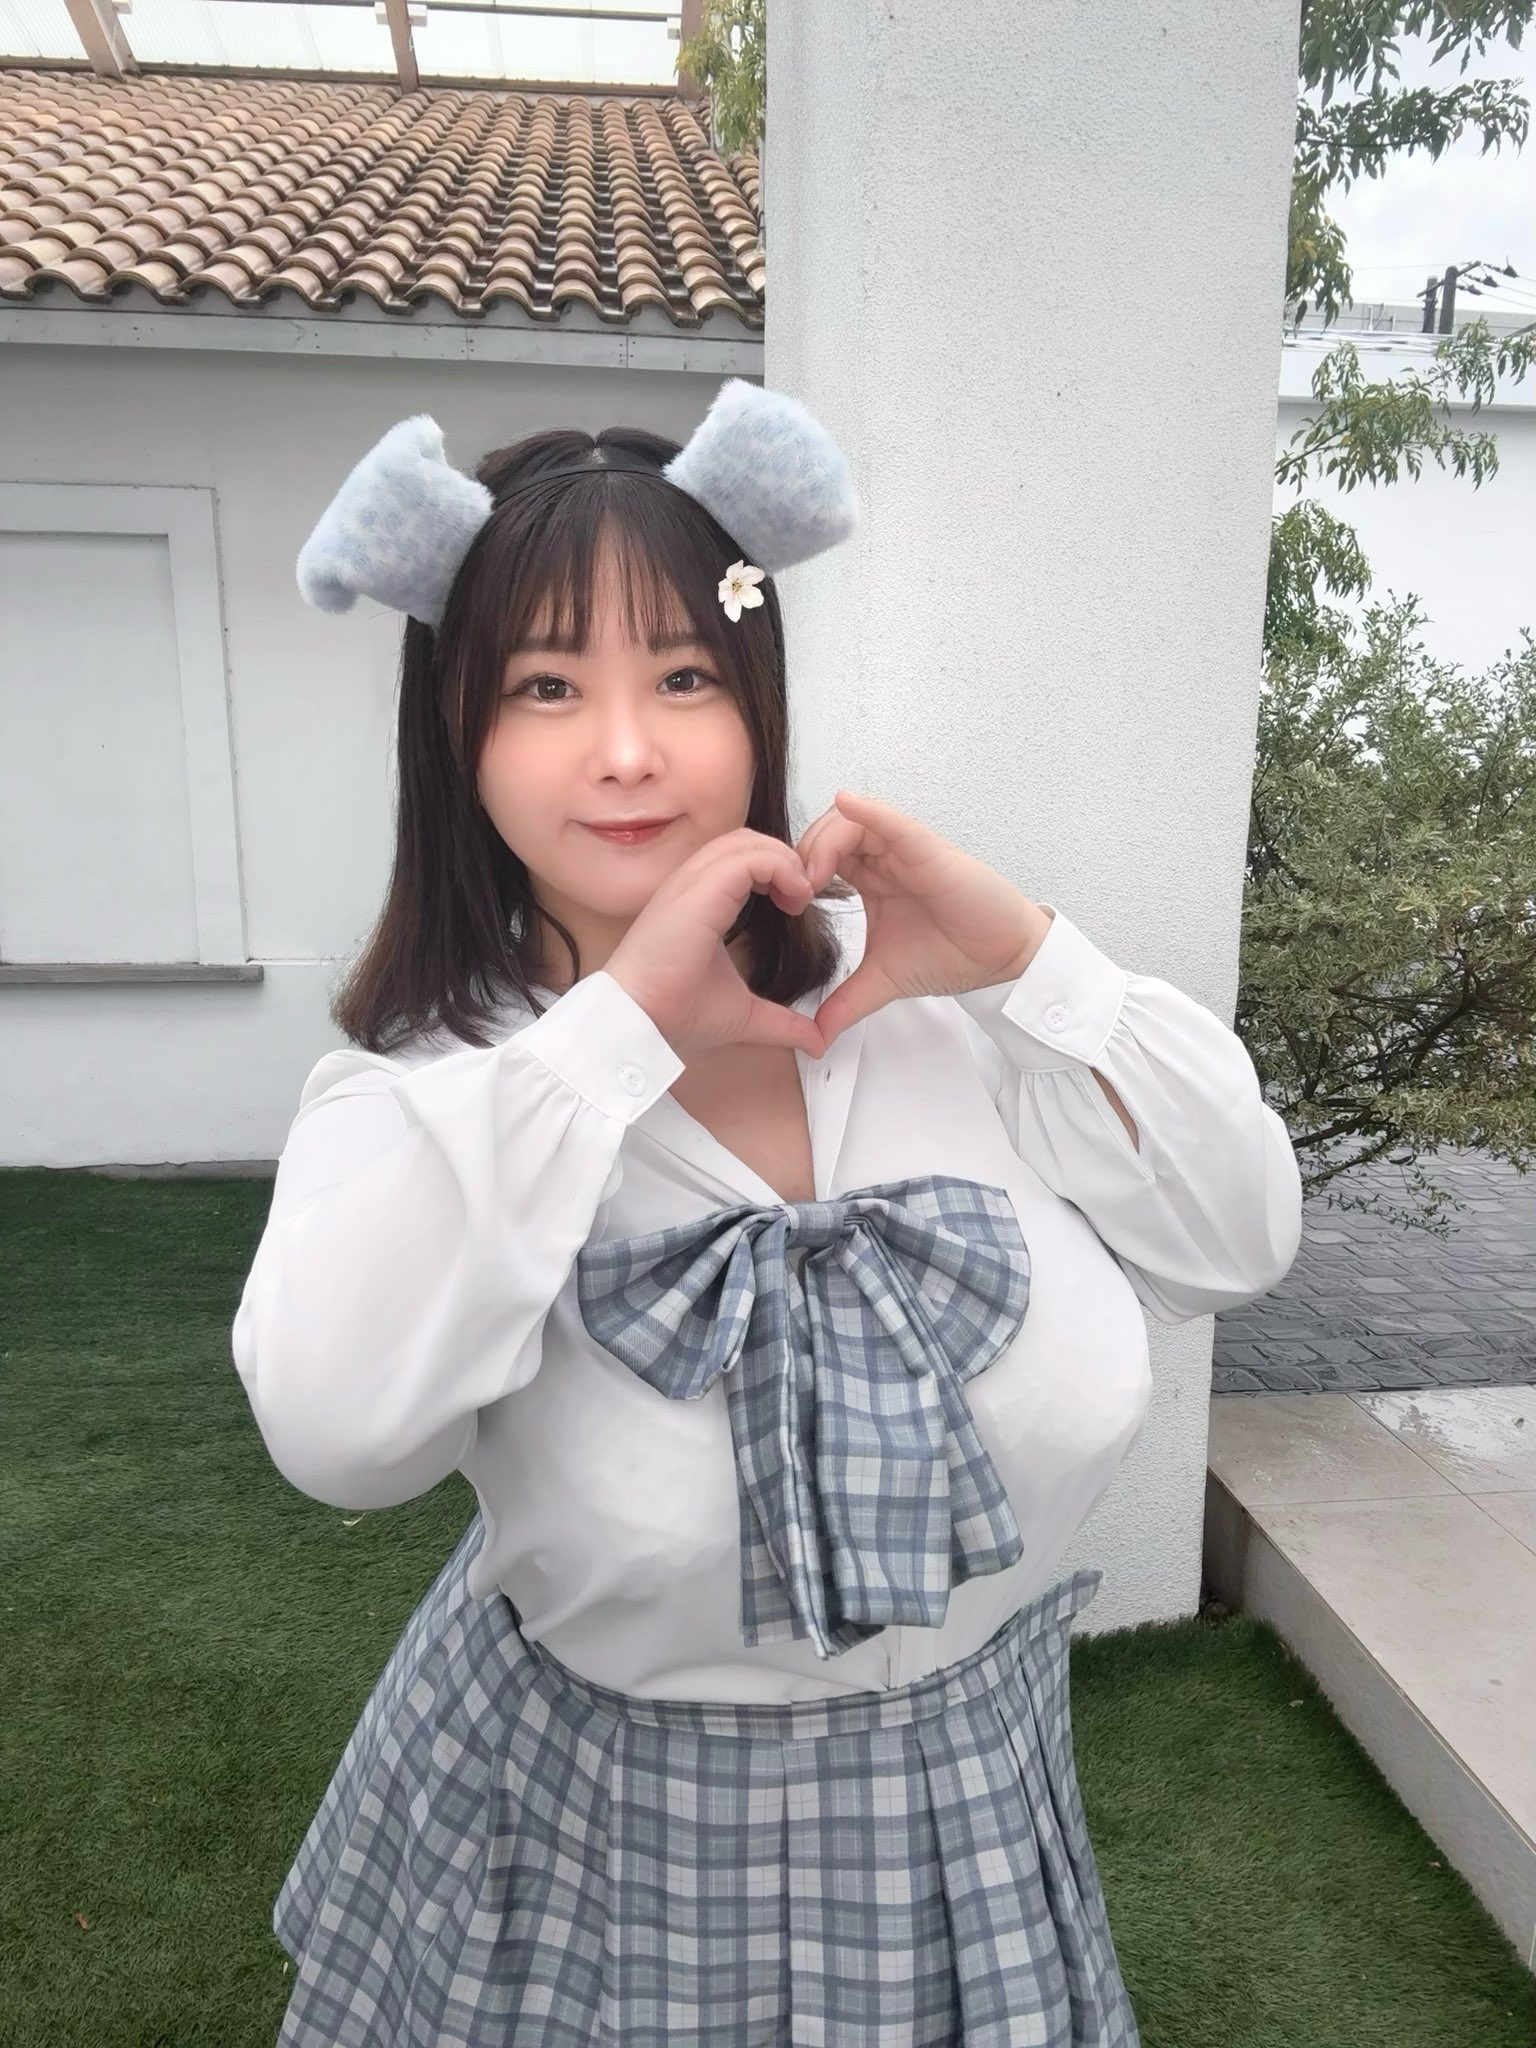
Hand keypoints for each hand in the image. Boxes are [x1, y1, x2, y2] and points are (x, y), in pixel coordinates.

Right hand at [604, 827, 826, 1061]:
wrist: (642, 1024)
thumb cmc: (675, 1015)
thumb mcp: (744, 1015)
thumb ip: (781, 1022)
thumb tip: (816, 1041)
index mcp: (696, 902)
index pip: (740, 859)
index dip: (776, 871)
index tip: (798, 906)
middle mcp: (691, 884)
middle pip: (747, 841)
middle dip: (784, 860)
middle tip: (804, 898)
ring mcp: (691, 883)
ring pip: (749, 841)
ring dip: (786, 862)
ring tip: (802, 897)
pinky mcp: (699, 890)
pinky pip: (750, 858)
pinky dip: (781, 868)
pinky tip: (795, 899)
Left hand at [795, 790, 1051, 1048]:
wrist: (1000, 960)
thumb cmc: (951, 955)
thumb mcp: (882, 981)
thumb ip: (846, 1003)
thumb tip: (813, 1037)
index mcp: (869, 878)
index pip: (818, 857)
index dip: (793, 872)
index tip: (783, 905)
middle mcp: (883, 857)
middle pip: (826, 832)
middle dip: (800, 854)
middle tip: (791, 893)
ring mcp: (903, 849)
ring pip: (850, 823)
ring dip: (822, 841)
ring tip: (811, 877)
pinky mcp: (927, 849)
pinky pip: (893, 821)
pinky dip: (868, 810)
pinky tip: (846, 803)